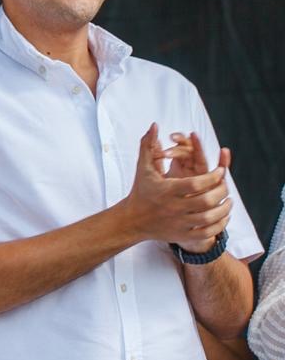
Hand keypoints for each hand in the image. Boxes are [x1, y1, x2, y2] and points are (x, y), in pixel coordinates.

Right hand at [119, 124, 231, 251]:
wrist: (131, 221)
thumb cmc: (140, 191)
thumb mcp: (143, 168)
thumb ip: (148, 145)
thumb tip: (154, 125)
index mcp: (166, 190)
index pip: (196, 183)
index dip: (213, 177)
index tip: (220, 171)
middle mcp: (173, 208)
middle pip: (206, 201)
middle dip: (221, 192)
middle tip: (225, 185)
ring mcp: (178, 223)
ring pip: (209, 218)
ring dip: (224, 209)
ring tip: (228, 200)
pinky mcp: (181, 235)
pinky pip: (207, 233)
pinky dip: (219, 225)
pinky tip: (222, 216)